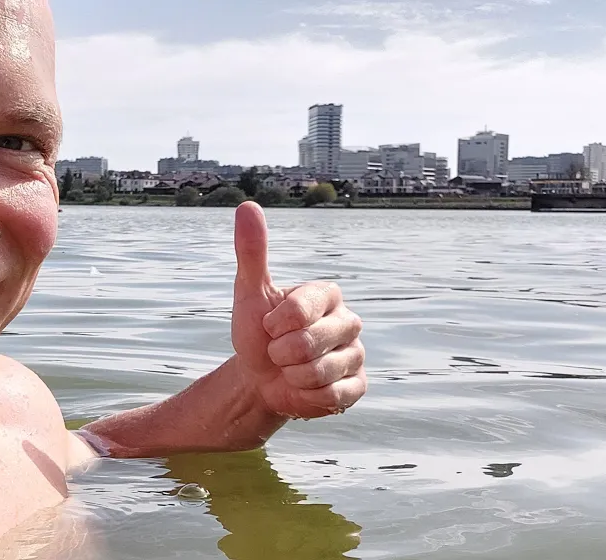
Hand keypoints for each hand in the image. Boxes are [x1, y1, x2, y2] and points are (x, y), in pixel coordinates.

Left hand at [230, 202, 365, 419]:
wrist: (260, 379)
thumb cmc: (257, 332)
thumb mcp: (250, 293)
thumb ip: (252, 252)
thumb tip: (247, 206)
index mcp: (327, 294)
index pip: (300, 310)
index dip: (275, 324)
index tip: (269, 325)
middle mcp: (349, 321)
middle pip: (310, 344)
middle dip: (281, 354)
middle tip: (278, 352)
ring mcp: (356, 355)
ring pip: (320, 373)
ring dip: (292, 378)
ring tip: (290, 370)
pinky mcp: (358, 386)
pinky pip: (333, 396)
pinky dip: (308, 398)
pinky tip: (304, 389)